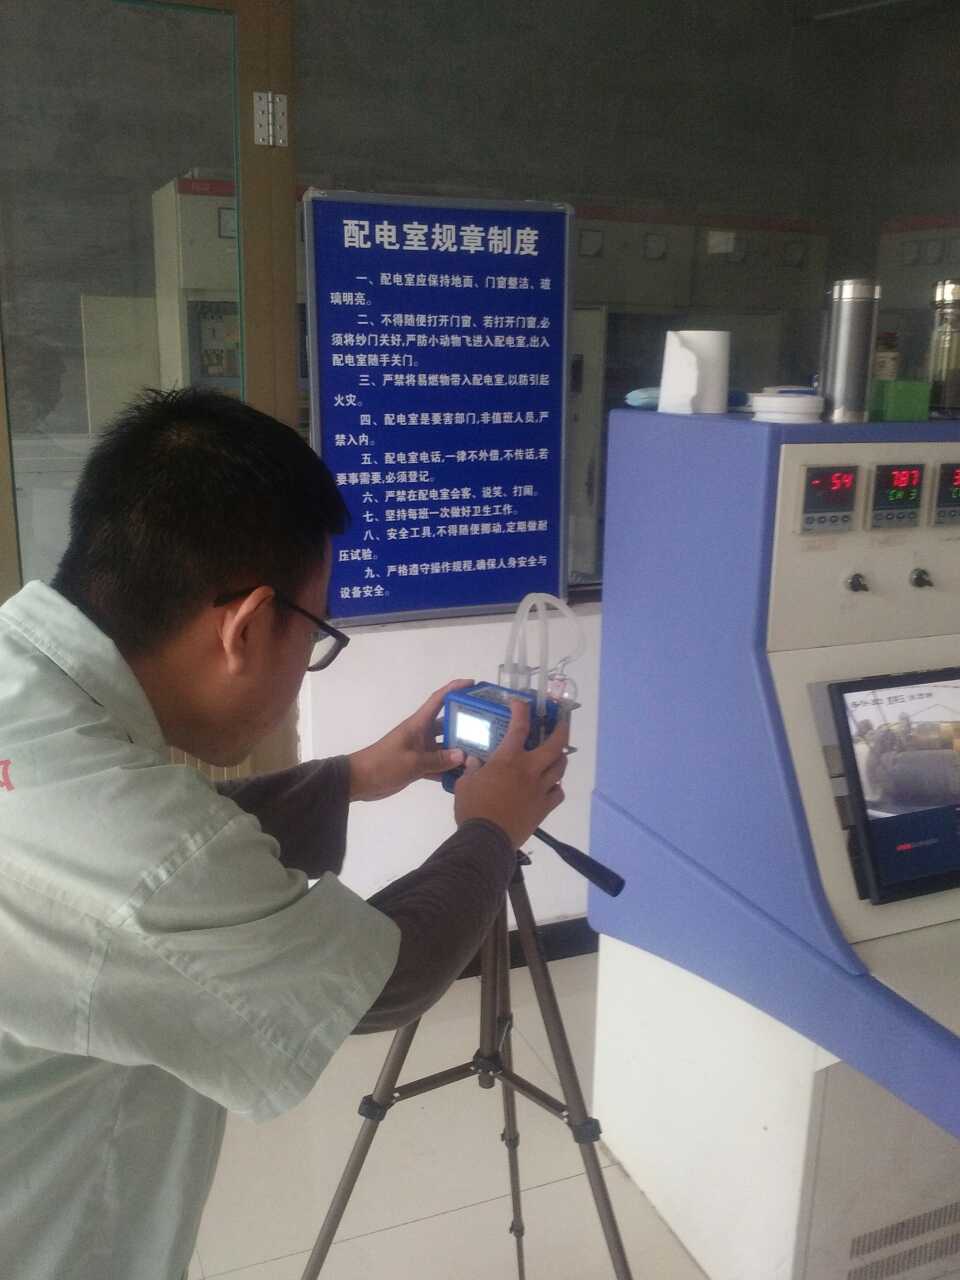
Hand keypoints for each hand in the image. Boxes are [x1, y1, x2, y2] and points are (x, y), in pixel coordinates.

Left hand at [347, 679, 472, 801]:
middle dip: (465, 724)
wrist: (360, 780)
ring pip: (445, 747)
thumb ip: (438, 759)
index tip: (473, 684)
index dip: (455, 689)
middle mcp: (422, 734)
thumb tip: (463, 755)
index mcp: (418, 724)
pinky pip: (438, 765)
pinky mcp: (418, 765)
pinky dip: (448, 771)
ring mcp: (420, 750)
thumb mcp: (412, 761)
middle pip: (447, 724)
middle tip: (487, 728)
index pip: (439, 700)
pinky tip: (463, 777)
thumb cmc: (384, 763)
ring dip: (459, 751)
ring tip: (481, 755)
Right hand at [453, 699, 568, 848]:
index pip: (519, 727)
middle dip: (561, 729)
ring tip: (555, 755)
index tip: (521, 703)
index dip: (521, 710)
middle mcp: (530, 769)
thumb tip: (475, 762)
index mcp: (508, 759)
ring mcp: (540, 788)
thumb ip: (472, 770)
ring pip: (560, 767)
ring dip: (559, 757)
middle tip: (561, 722)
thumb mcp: (465, 784)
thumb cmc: (473, 808)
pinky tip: (550, 786)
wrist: (487, 839)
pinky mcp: (545, 807)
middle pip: (556, 744)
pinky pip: (558, 792)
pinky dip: (556, 786)